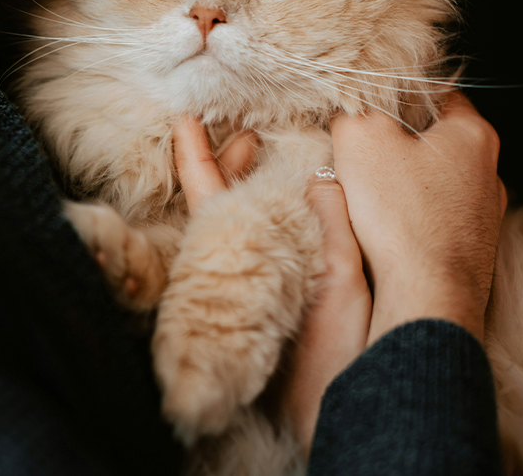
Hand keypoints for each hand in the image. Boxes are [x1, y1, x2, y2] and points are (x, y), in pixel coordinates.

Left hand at [173, 116, 372, 457]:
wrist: (337, 407)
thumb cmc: (335, 350)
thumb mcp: (340, 278)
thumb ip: (330, 224)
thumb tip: (322, 180)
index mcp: (239, 250)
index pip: (204, 186)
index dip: (192, 150)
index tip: (183, 116)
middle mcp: (231, 264)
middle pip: (215, 198)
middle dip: (229, 159)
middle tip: (248, 133)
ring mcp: (240, 281)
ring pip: (232, 217)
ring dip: (245, 182)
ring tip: (261, 155)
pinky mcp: (257, 297)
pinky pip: (251, 238)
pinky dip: (261, 208)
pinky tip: (280, 206)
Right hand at [331, 92, 506, 343]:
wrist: (427, 296)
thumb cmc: (400, 216)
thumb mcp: (360, 141)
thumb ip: (355, 113)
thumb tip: (352, 112)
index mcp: (473, 134)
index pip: (438, 94)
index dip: (400, 97)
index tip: (372, 110)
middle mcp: (490, 171)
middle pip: (437, 141)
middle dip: (400, 145)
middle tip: (363, 154)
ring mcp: (486, 214)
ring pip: (438, 182)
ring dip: (407, 185)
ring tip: (371, 197)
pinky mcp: (473, 250)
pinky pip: (438, 220)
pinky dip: (414, 220)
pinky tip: (388, 231)